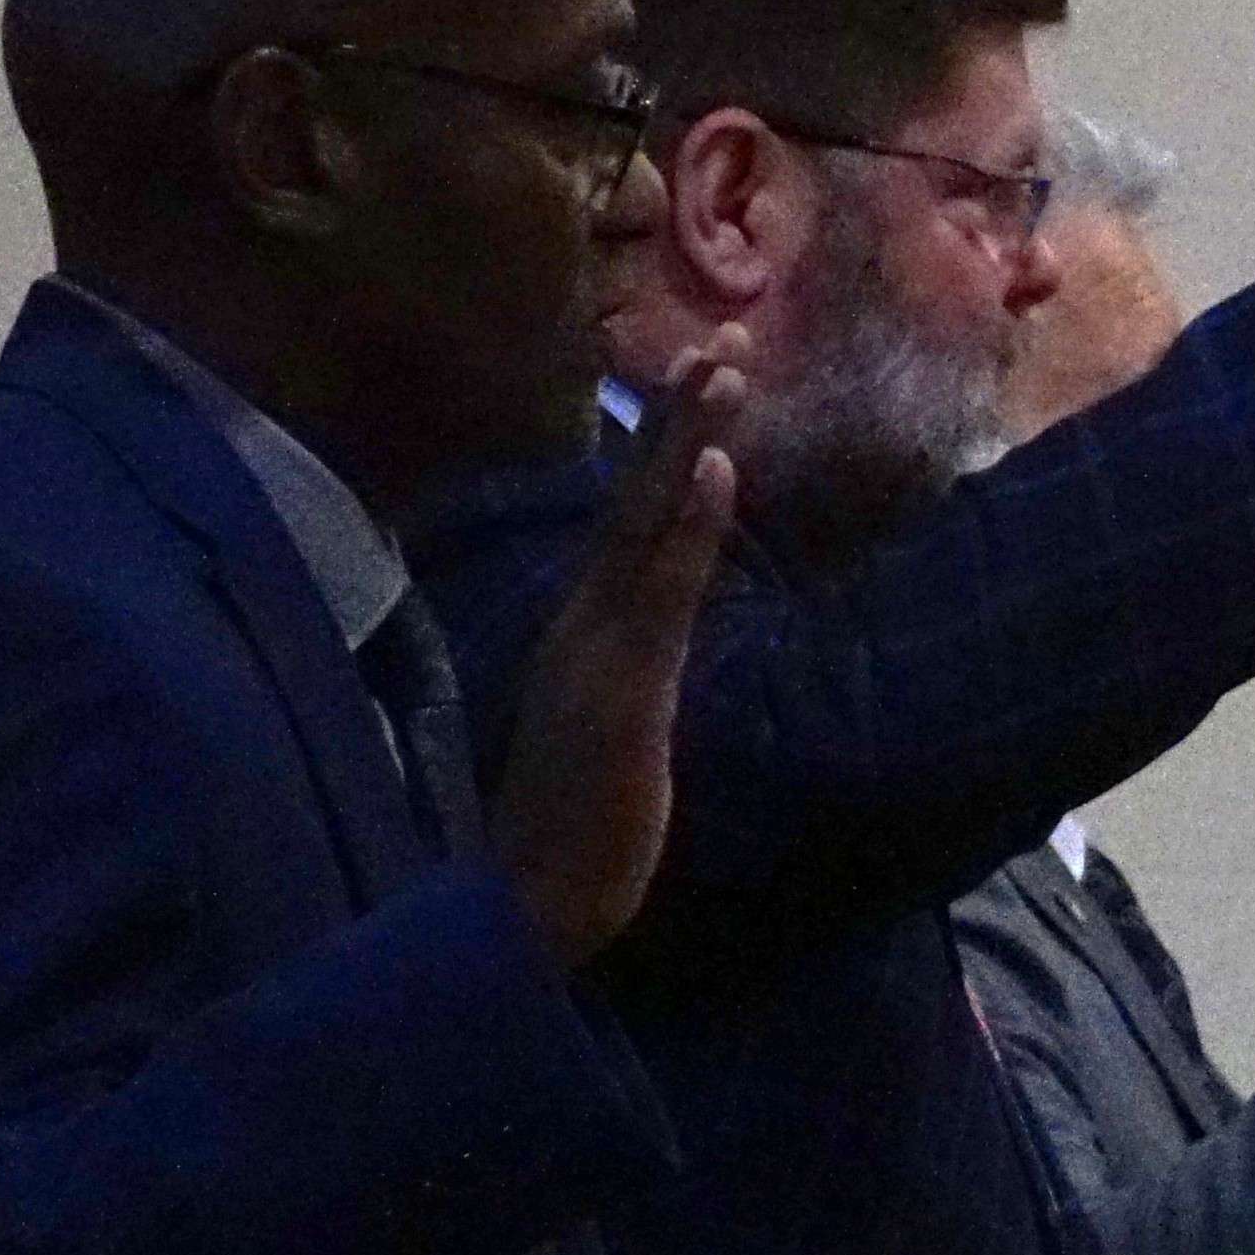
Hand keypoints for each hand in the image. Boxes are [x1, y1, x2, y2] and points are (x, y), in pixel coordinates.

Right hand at [489, 329, 748, 966]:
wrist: (527, 909)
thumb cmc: (572, 834)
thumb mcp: (615, 737)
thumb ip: (629, 681)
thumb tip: (651, 646)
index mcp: (585, 634)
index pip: (629, 526)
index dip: (665, 455)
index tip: (704, 382)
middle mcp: (583, 626)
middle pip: (635, 503)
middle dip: (681, 421)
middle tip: (727, 345)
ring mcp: (599, 654)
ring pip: (646, 529)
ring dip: (688, 445)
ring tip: (727, 370)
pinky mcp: (621, 694)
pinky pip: (662, 598)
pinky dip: (688, 532)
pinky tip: (716, 475)